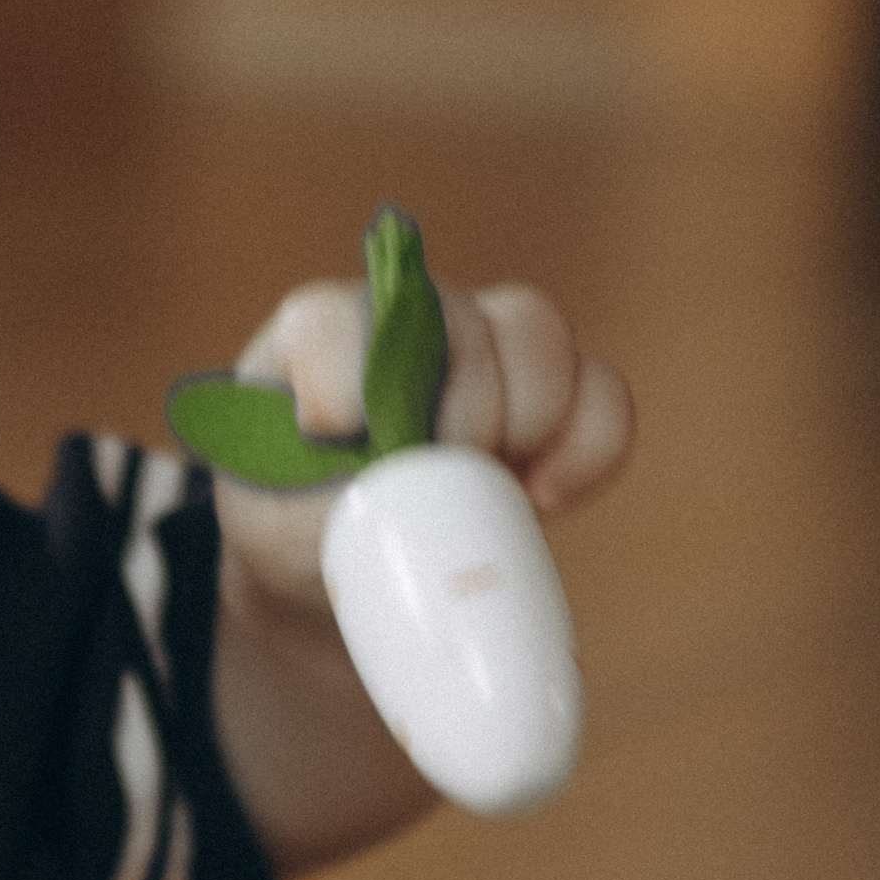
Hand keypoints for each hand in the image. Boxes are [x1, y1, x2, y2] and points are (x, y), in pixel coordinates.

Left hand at [211, 277, 633, 620]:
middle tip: (428, 493)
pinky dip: (587, 450)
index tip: (340, 438)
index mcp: (318, 337)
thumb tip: (403, 493)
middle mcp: (408, 319)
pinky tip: (541, 499)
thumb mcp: (277, 529)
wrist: (335, 560)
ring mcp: (487, 345)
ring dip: (525, 429)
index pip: (334, 323)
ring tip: (491, 496)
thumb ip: (324, 504)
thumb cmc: (297, 530)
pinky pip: (602, 396)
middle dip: (455, 424)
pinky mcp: (552, 394)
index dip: (346, 378)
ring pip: (541, 344)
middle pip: (463, 329)